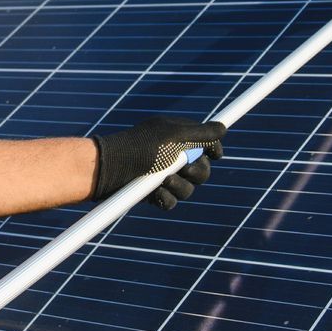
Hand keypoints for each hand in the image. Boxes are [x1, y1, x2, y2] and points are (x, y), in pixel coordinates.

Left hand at [91, 116, 224, 210]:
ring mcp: (162, 176)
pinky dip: (165, 198)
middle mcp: (171, 156)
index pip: (204, 144)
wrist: (108, 170)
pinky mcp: (153, 194)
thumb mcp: (172, 136)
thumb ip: (200, 134)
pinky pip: (171, 201)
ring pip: (188, 189)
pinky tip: (154, 193)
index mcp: (177, 138)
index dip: (212, 150)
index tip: (215, 155)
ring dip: (179, 186)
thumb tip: (223, 129)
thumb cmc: (139, 147)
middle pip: (201, 171)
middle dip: (196, 172)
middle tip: (183, 168)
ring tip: (162, 181)